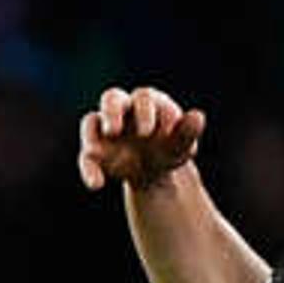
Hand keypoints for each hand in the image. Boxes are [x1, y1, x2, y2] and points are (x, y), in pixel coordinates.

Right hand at [77, 85, 206, 190]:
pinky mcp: (94, 150)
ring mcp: (105, 129)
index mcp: (146, 102)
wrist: (155, 171)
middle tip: (116, 130)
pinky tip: (96, 184)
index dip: (147, 113)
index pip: (143, 98)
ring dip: (91, 136)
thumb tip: (198, 116)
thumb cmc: (169, 148)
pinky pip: (86, 156)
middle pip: (111, 98)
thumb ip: (188, 131)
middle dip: (112, 112)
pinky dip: (88, 169)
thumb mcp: (182, 143)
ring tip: (95, 151)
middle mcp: (122, 110)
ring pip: (91, 121)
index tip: (153, 133)